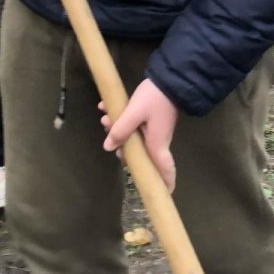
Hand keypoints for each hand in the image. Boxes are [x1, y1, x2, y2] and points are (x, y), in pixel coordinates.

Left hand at [101, 78, 178, 193]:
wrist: (169, 78)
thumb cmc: (154, 98)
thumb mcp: (134, 113)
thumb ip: (121, 130)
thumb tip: (108, 147)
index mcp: (156, 144)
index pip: (164, 170)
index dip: (164, 184)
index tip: (162, 195)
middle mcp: (157, 141)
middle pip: (140, 154)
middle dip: (121, 146)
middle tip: (107, 129)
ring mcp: (155, 130)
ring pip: (134, 138)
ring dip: (117, 129)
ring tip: (105, 115)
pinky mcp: (152, 120)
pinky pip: (134, 126)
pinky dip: (121, 119)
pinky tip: (107, 106)